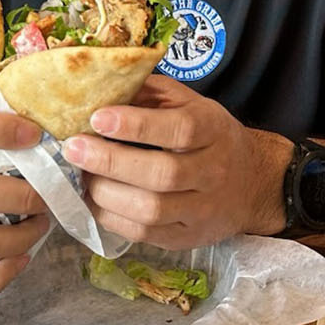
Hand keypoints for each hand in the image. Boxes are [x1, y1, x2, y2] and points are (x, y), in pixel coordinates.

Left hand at [60, 75, 287, 247]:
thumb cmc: (208, 135)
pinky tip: (93, 199)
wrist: (251, 183)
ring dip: (106, 193)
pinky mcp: (186, 238)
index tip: (97, 118)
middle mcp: (212, 172)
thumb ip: (150, 93)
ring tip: (81, 175)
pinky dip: (111, 218)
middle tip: (73, 148)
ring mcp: (201, 210)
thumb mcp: (189, 103)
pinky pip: (144, 234)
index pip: (179, 129)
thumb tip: (101, 86)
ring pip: (151, 210)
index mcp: (213, 131)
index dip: (136, 125)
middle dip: (110, 161)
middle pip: (162, 174)